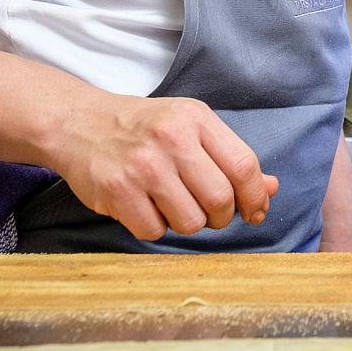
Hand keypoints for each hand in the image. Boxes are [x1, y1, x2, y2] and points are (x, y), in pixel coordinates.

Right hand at [47, 93, 276, 241]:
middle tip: (209, 211)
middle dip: (221, 216)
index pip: (243, 166)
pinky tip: (145, 206)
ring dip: (188, 223)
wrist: (80, 123)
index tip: (256, 210)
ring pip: (190, 222)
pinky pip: (155, 231)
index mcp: (196, 119)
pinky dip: (155, 227)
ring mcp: (143, 166)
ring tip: (172, 204)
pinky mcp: (117, 191)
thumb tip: (271, 190)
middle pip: (220, 200)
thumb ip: (230, 157)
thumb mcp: (191, 127)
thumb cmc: (144, 128)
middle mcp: (171, 139)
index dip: (256, 196)